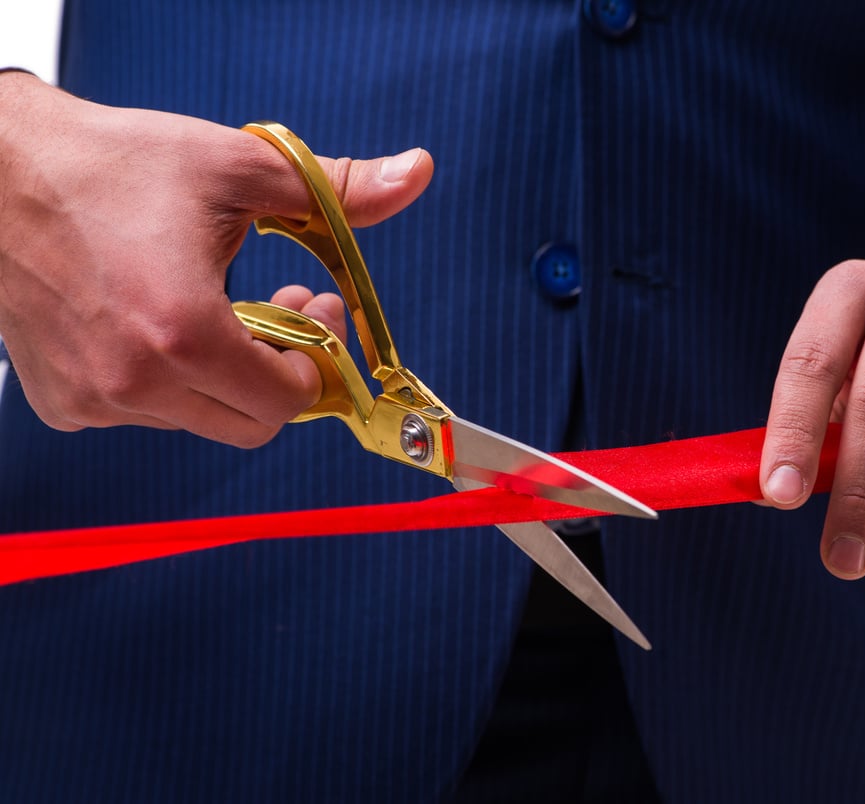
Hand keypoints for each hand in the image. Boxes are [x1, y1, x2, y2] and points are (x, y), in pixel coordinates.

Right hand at [0, 71, 431, 446]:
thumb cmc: (108, 164)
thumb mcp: (235, 168)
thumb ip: (335, 188)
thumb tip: (417, 173)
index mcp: (182, 333)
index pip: (287, 401)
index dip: (316, 360)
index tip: (317, 307)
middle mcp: (132, 382)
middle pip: (252, 423)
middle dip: (281, 372)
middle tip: (283, 306)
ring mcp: (91, 400)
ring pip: (200, 418)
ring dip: (225, 372)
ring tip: (215, 301)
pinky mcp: (60, 403)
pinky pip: (145, 413)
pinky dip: (169, 379)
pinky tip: (156, 320)